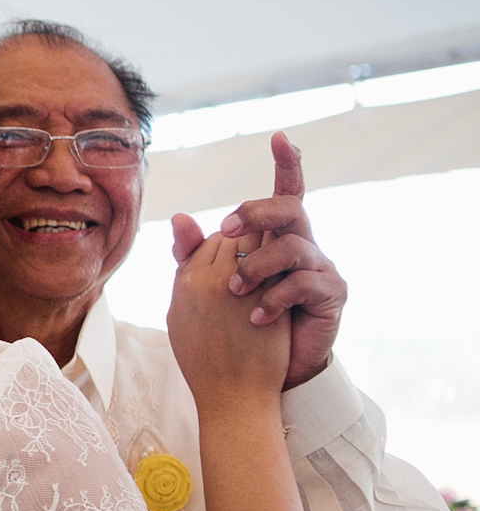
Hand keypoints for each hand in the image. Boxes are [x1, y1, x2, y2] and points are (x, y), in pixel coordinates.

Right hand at [168, 231, 291, 411]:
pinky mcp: (270, 297)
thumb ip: (183, 263)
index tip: (232, 268)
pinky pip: (280, 266)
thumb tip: (180, 216)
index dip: (224, 249)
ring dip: (268, 255)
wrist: (231, 395)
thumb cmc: (203, 357)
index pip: (209, 239)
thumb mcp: (180, 310)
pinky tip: (282, 289)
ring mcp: (242, 287)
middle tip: (256, 268)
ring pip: (261, 245)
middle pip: (236, 236)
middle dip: (248, 246)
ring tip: (268, 278)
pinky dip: (282, 273)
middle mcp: (212, 278)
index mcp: (186, 281)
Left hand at [171, 132, 343, 388]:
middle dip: (256, 212)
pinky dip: (274, 300)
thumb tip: (180, 217)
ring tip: (235, 291)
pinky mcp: (331, 295)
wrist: (262, 373)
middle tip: (225, 229)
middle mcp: (301, 244)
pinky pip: (304, 285)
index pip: (284, 193)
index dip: (287, 164)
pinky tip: (256, 318)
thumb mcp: (209, 287)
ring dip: (258, 266)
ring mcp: (320, 268)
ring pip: (293, 246)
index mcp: (274, 236)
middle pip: (288, 209)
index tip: (278, 137)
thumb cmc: (237, 323)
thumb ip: (193, 255)